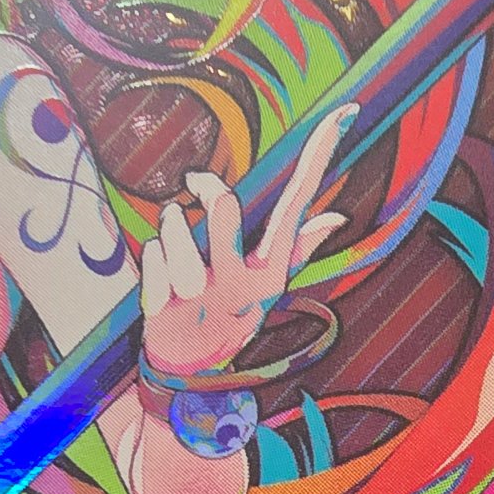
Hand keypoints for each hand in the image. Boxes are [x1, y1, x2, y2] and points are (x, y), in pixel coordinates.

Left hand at [139, 103, 352, 387]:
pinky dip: (153, 259)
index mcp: (271, 274)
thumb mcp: (266, 289)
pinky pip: (151, 253)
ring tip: (175, 246)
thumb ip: (297, 249)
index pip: (298, 206)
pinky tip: (162, 284)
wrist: (188, 381)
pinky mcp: (164, 307)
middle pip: (224, 205)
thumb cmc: (230, 319)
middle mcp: (242, 284)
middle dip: (205, 185)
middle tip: (195, 183)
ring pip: (175, 223)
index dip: (318, 159)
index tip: (341, 113)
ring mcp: (201, 297)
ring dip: (170, 224)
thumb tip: (337, 215)